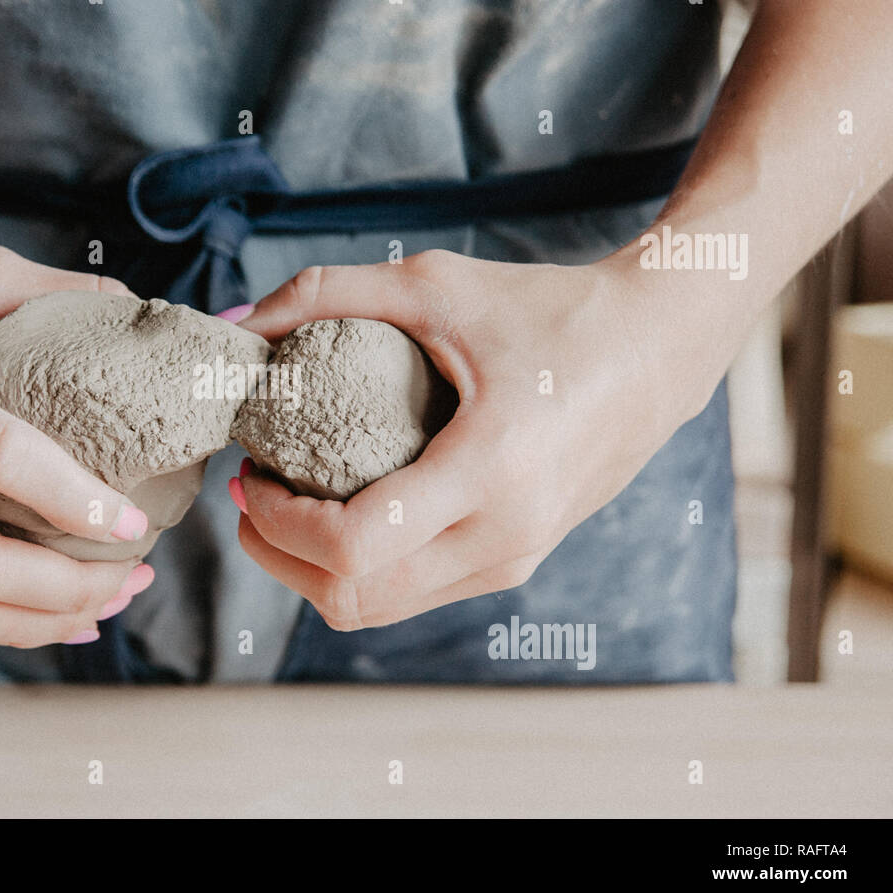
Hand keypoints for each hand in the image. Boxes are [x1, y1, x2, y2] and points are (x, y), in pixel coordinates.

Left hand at [231, 250, 725, 629]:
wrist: (659, 347)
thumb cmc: (550, 310)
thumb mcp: (434, 285)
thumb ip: (323, 293)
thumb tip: (232, 325)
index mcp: (491, 471)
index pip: (352, 547)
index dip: (278, 523)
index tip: (251, 470)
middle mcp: (506, 535)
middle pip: (354, 597)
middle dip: (279, 557)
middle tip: (251, 491)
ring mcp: (515, 559)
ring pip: (382, 608)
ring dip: (314, 570)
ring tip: (285, 501)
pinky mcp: (517, 562)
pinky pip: (417, 592)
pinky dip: (361, 568)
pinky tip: (342, 509)